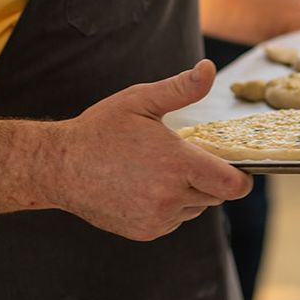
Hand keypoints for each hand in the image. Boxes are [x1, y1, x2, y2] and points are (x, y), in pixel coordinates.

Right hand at [53, 60, 251, 240]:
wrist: (59, 167)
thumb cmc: (100, 130)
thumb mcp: (140, 101)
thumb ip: (181, 88)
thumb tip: (209, 68)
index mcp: (176, 164)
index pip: (232, 184)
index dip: (241, 177)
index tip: (236, 167)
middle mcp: (170, 197)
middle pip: (215, 195)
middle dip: (209, 178)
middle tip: (185, 159)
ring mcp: (157, 218)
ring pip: (195, 209)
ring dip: (189, 193)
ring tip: (160, 172)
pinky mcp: (145, 232)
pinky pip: (174, 221)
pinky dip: (170, 207)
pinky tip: (147, 188)